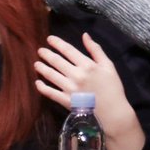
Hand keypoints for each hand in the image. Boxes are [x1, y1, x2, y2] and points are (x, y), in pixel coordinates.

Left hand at [34, 33, 144, 149]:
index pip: (68, 50)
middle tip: (40, 50)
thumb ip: (96, 50)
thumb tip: (85, 35)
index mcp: (87, 65)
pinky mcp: (66, 101)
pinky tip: (38, 83)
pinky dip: (42, 87)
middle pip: (56, 61)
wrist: (113, 113)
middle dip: (46, 54)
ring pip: (51, 75)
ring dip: (42, 68)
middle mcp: (76, 75)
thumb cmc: (113, 88)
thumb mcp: (108, 66)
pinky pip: (50, 93)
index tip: (49, 39)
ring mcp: (69, 89)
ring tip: (37, 64)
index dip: (57, 43)